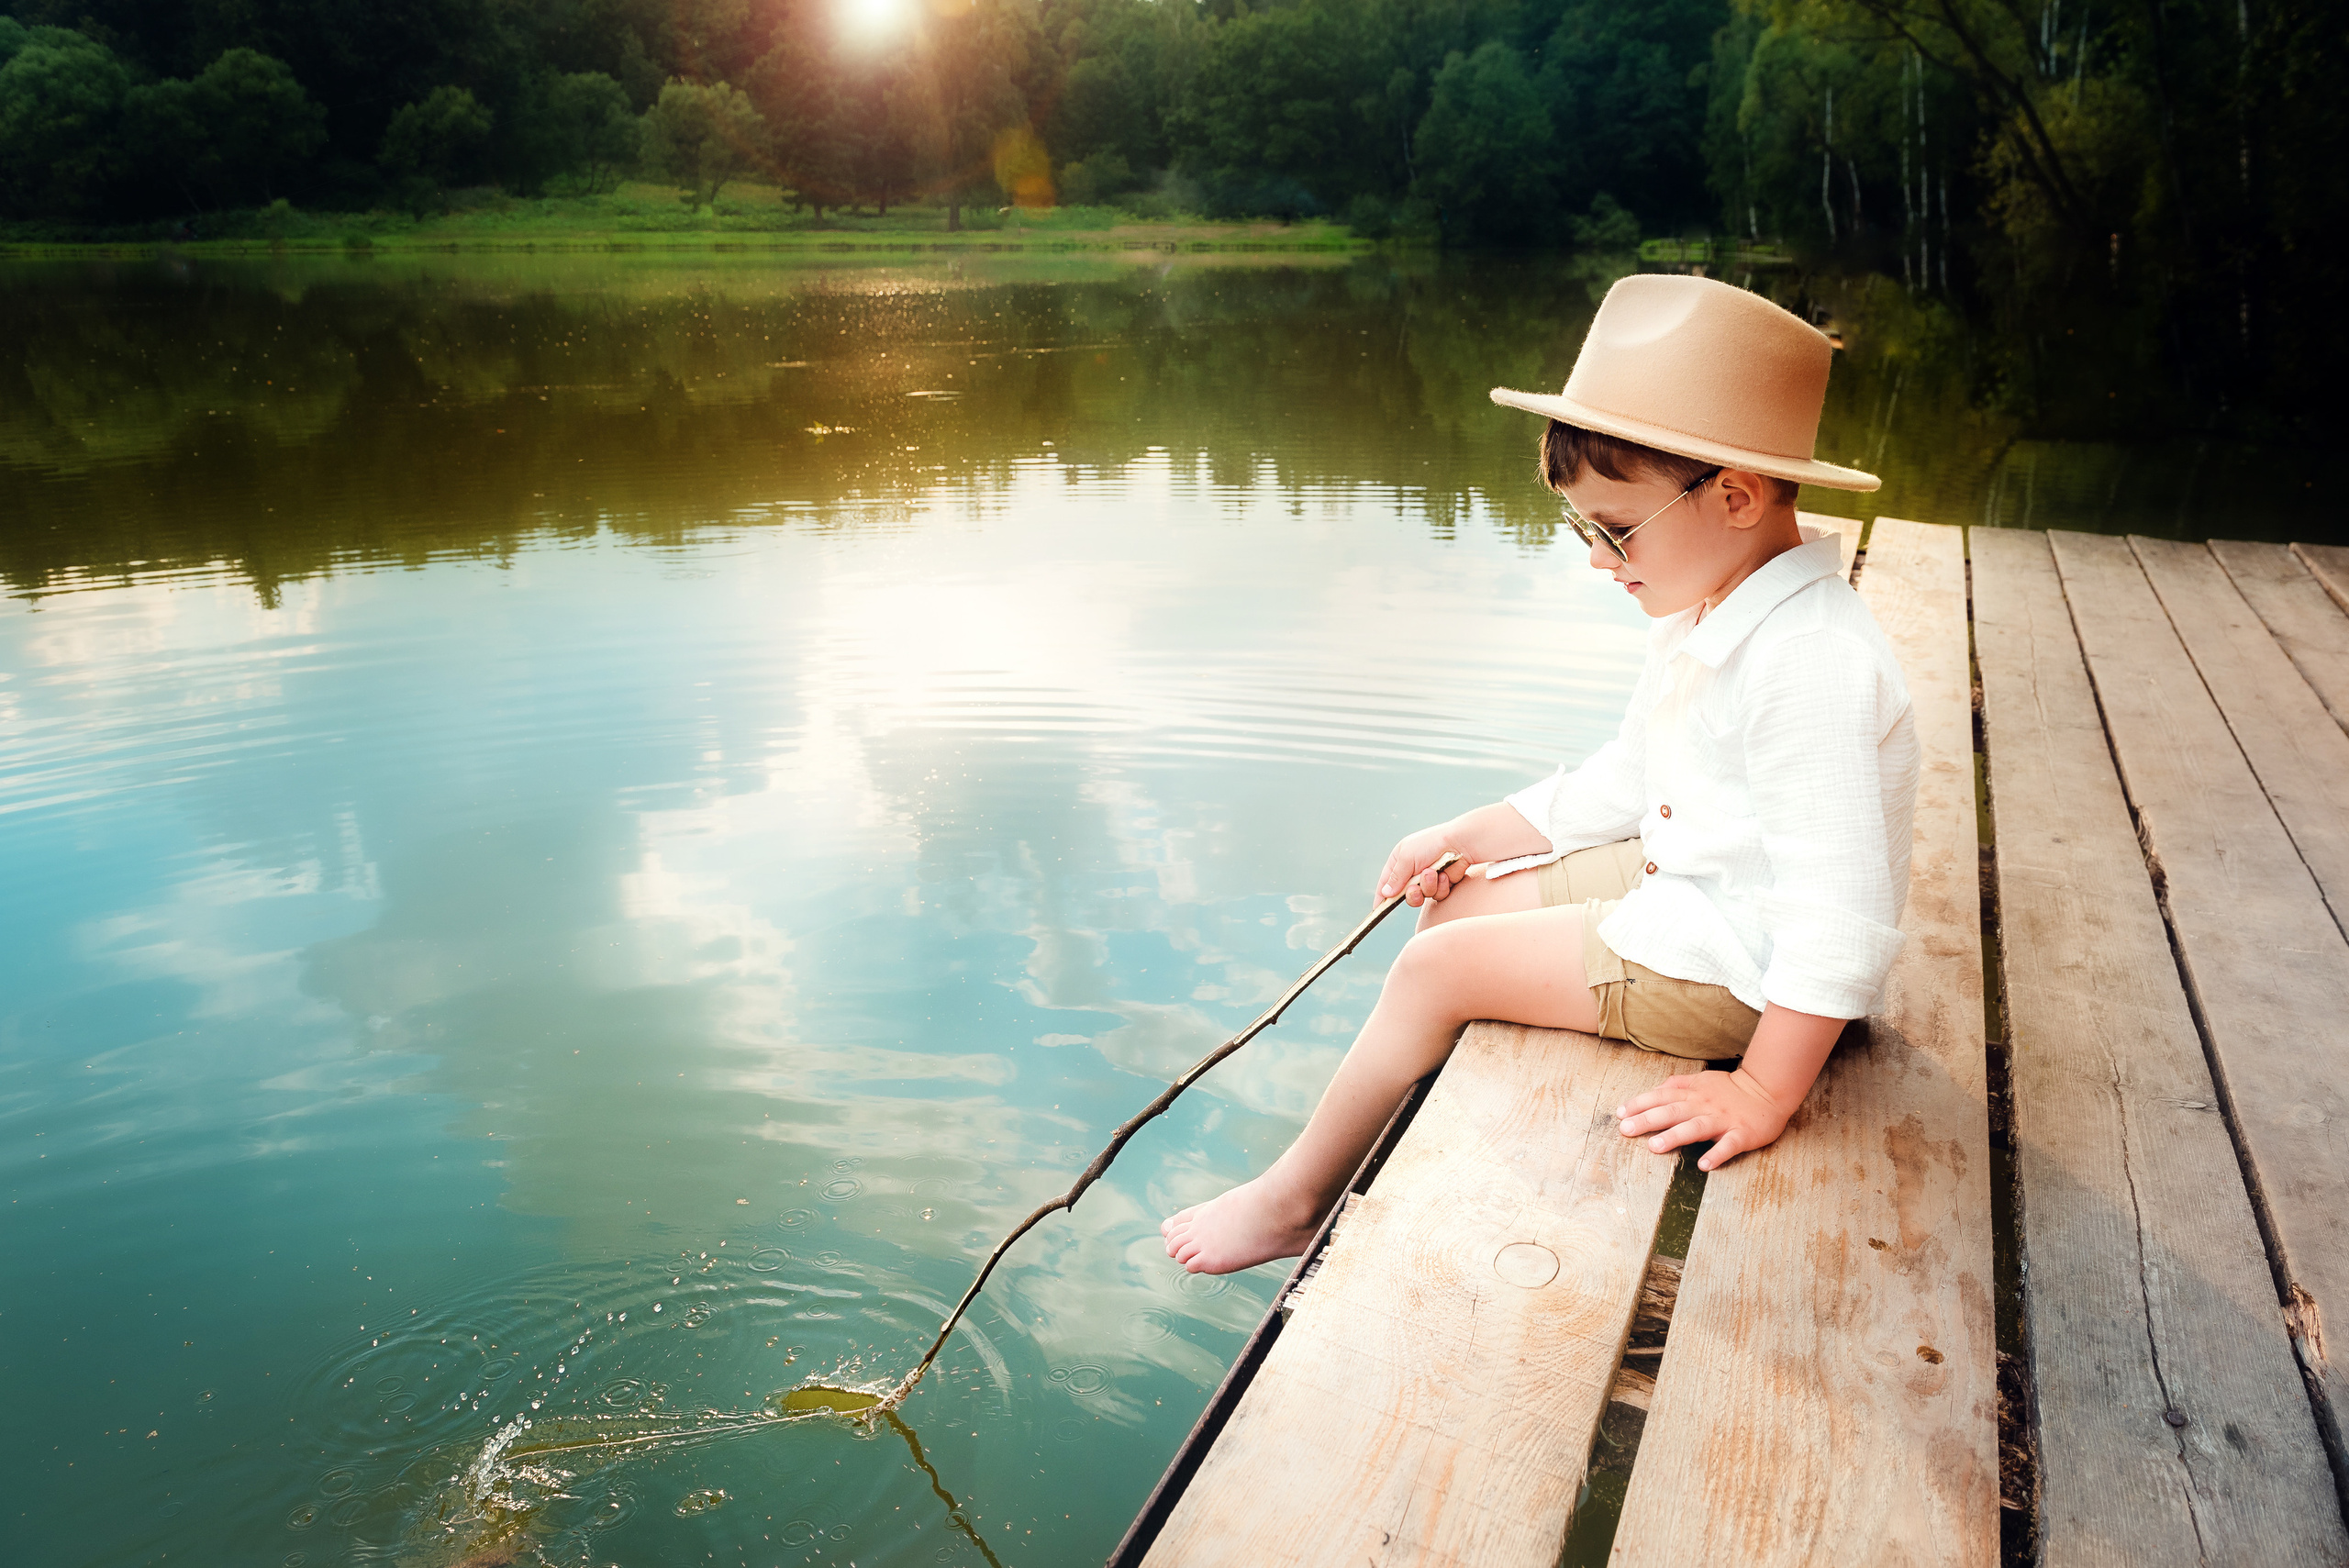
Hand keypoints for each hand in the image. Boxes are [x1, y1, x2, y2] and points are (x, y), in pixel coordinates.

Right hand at [1377, 825, 1465, 907]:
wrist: (1460, 844)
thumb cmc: (1431, 845)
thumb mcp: (1406, 858)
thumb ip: (1395, 878)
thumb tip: (1385, 893)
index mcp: (1401, 859)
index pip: (1387, 880)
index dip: (1382, 895)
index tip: (1378, 909)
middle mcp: (1414, 869)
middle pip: (1405, 894)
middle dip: (1411, 893)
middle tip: (1415, 888)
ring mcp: (1429, 878)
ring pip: (1422, 896)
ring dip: (1427, 887)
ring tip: (1434, 873)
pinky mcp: (1443, 883)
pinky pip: (1437, 895)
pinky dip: (1441, 886)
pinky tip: (1445, 875)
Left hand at [1615, 1067, 1794, 1170]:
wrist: (1769, 1090)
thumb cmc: (1731, 1089)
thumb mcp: (1702, 1080)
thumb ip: (1678, 1084)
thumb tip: (1653, 1090)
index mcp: (1694, 1093)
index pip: (1662, 1096)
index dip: (1640, 1103)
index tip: (1620, 1114)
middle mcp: (1704, 1105)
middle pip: (1673, 1111)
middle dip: (1648, 1120)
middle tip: (1625, 1130)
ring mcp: (1723, 1120)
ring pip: (1696, 1127)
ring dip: (1674, 1136)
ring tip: (1654, 1147)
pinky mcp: (1742, 1134)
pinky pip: (1729, 1145)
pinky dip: (1717, 1154)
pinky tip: (1704, 1165)